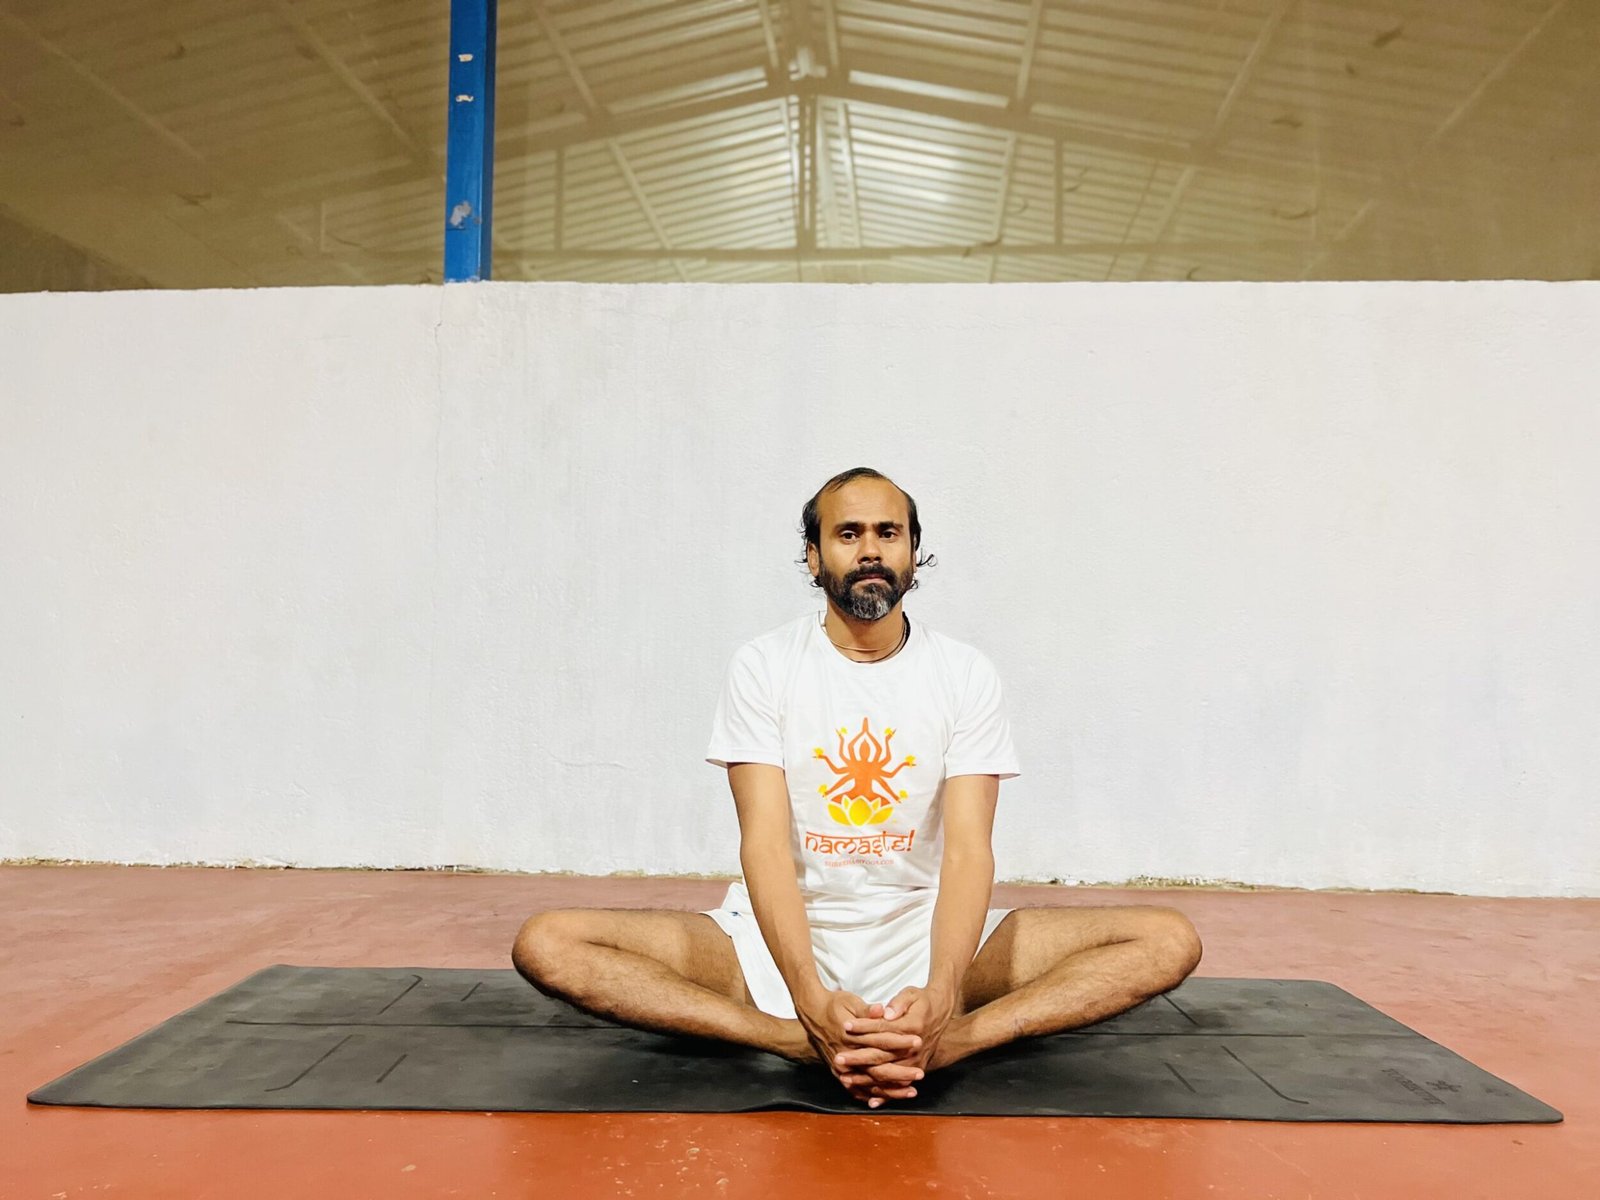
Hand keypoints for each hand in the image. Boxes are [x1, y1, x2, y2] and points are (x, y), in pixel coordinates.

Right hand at [796, 988, 923, 1107]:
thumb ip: (867, 1010)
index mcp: (851, 1037)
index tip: (918, 1042)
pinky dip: (872, 1096)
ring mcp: (841, 1068)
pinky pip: (857, 1090)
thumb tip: (883, 1009)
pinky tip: (886, 1100)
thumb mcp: (850, 1002)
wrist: (811, 1014)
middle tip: (920, 1074)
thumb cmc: (834, 1006)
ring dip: (891, 1090)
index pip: (880, 1041)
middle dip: (901, 1073)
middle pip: (877, 1068)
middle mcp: (846, 1056)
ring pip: (870, 1084)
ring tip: (911, 1092)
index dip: (900, 1042)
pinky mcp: (839, 1073)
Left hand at [833, 985, 954, 1099]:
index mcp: (912, 1027)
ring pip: (888, 1075)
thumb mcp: (912, 994)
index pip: (883, 1030)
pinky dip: (885, 1095)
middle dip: (858, 1058)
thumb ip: (898, 1004)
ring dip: (866, 1079)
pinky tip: (870, 1102)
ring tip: (845, 1078)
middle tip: (838, 1058)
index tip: (845, 1026)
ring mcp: (917, 1062)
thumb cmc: (922, 1002)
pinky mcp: (916, 1070)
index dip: (863, 1027)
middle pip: (882, 1056)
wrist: (941, 1013)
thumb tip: (886, 1013)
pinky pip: (899, 1086)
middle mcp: (915, 1049)